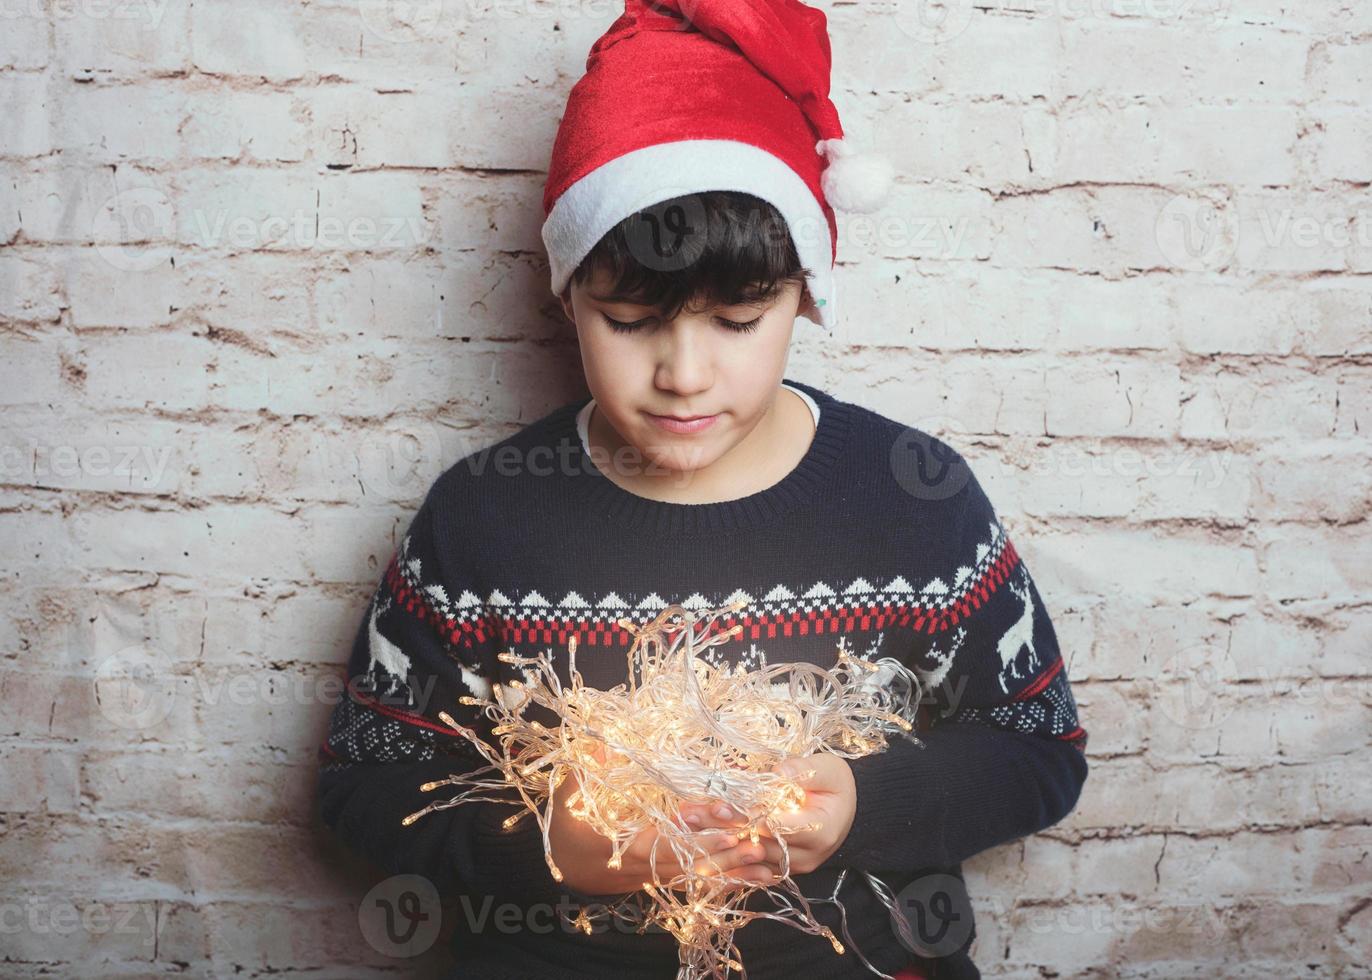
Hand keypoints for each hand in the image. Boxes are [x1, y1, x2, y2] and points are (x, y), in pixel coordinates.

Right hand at [546, 746, 774, 896]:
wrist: (571, 866)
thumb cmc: (571, 825)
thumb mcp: (571, 794)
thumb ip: (588, 770)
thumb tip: (604, 745)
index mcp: (616, 841)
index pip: (649, 835)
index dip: (674, 827)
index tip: (697, 813)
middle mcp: (640, 864)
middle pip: (681, 859)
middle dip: (713, 849)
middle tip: (746, 839)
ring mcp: (657, 875)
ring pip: (696, 874)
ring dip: (729, 868)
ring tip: (762, 859)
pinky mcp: (670, 878)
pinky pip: (704, 882)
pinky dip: (732, 880)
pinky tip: (761, 877)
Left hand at [677, 754, 856, 876]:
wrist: (847, 809)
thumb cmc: (836, 785)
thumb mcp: (828, 770)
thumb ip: (804, 771)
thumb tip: (780, 772)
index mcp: (820, 831)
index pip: (779, 827)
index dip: (749, 817)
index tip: (722, 805)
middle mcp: (805, 856)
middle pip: (757, 844)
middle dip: (720, 828)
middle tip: (688, 814)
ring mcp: (791, 866)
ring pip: (748, 858)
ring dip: (715, 842)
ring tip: (685, 824)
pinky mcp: (779, 868)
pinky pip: (749, 868)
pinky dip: (723, 857)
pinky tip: (696, 846)